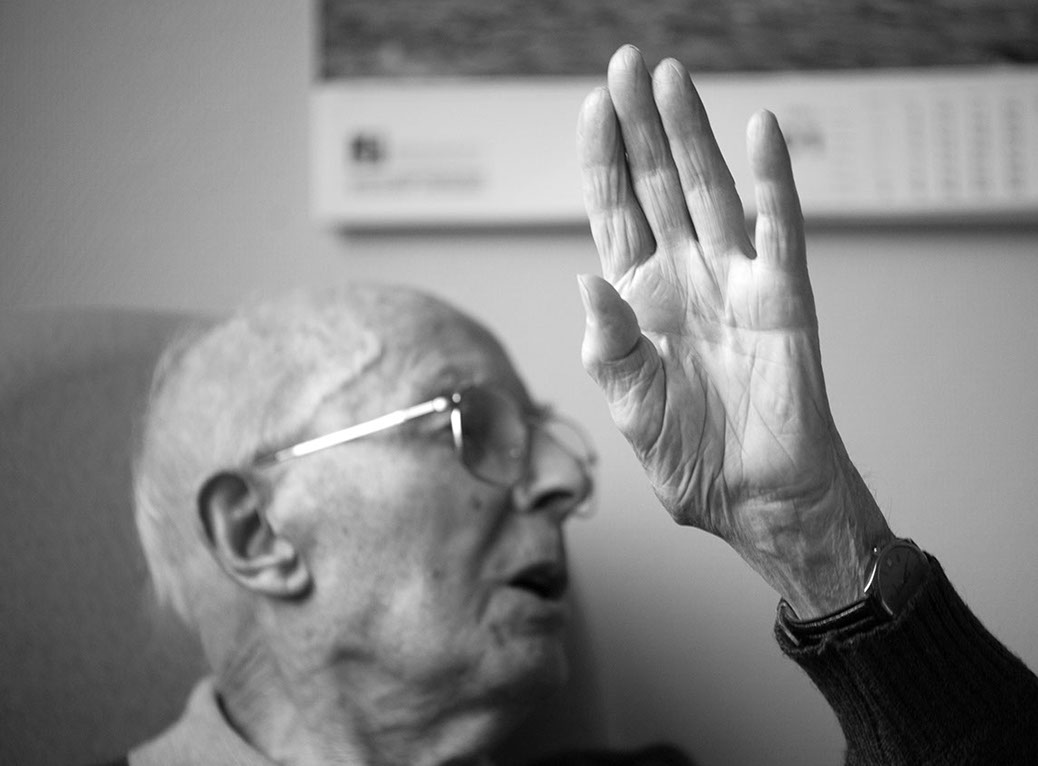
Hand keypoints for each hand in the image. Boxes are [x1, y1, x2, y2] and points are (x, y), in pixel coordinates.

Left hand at [576, 46, 890, 617]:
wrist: (755, 500)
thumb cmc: (692, 458)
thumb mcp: (631, 408)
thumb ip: (609, 347)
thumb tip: (587, 280)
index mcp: (640, 300)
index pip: (617, 213)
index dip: (605, 161)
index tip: (593, 107)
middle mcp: (685, 278)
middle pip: (659, 186)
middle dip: (642, 126)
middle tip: (628, 66)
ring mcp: (733, 282)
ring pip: (710, 193)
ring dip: (693, 136)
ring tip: (672, 81)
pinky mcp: (783, 299)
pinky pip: (777, 230)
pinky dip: (772, 182)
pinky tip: (761, 132)